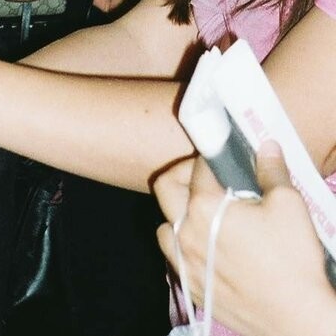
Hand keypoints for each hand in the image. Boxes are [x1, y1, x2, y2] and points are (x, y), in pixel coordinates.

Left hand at [154, 144, 335, 335]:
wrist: (299, 317)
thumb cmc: (293, 259)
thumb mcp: (288, 204)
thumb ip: (271, 170)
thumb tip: (266, 145)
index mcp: (204, 206)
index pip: (197, 168)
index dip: (211, 158)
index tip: (222, 159)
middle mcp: (185, 231)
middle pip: (165, 188)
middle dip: (182, 176)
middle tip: (206, 179)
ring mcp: (184, 261)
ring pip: (164, 226)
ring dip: (177, 214)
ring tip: (202, 215)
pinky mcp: (191, 286)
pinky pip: (173, 257)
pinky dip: (182, 246)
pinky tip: (204, 246)